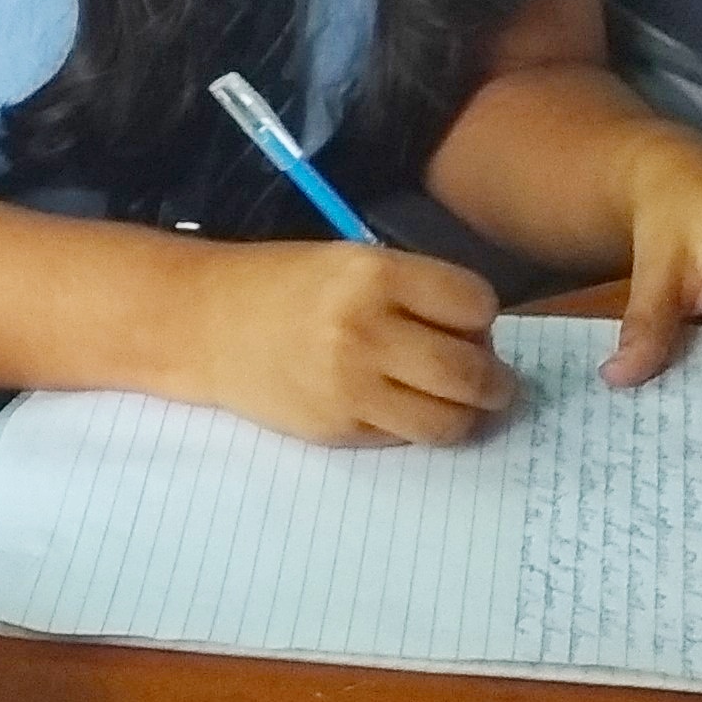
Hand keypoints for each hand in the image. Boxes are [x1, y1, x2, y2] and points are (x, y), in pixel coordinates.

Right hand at [178, 240, 515, 446]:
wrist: (206, 324)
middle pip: (470, 372)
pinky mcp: (338, 430)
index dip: (481, 317)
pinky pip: (406, 439)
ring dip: (468, 416)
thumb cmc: (284, 284)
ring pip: (448, 422)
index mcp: (375, 275)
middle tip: (493, 382)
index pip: (474, 305)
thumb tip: (480, 339)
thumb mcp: (351, 261)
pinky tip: (404, 409)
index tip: (471, 323)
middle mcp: (368, 331)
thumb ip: (413, 292)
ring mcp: (352, 388)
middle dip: (495, 382)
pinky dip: (418, 428)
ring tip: (460, 405)